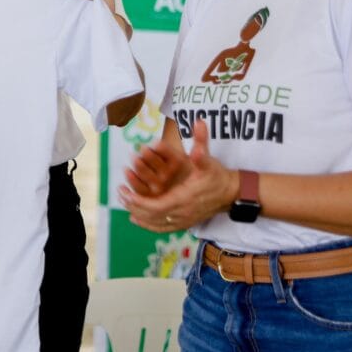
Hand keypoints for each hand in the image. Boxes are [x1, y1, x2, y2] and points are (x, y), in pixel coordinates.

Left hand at [118, 120, 235, 231]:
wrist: (231, 193)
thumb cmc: (217, 177)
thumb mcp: (208, 160)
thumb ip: (201, 143)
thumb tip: (198, 123)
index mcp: (184, 198)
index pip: (155, 206)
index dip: (138, 201)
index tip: (125, 192)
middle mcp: (182, 213)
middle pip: (152, 216)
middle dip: (134, 205)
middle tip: (120, 193)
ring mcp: (184, 220)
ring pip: (155, 224)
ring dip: (138, 215)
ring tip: (124, 202)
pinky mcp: (185, 223)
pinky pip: (162, 228)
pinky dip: (148, 225)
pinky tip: (136, 219)